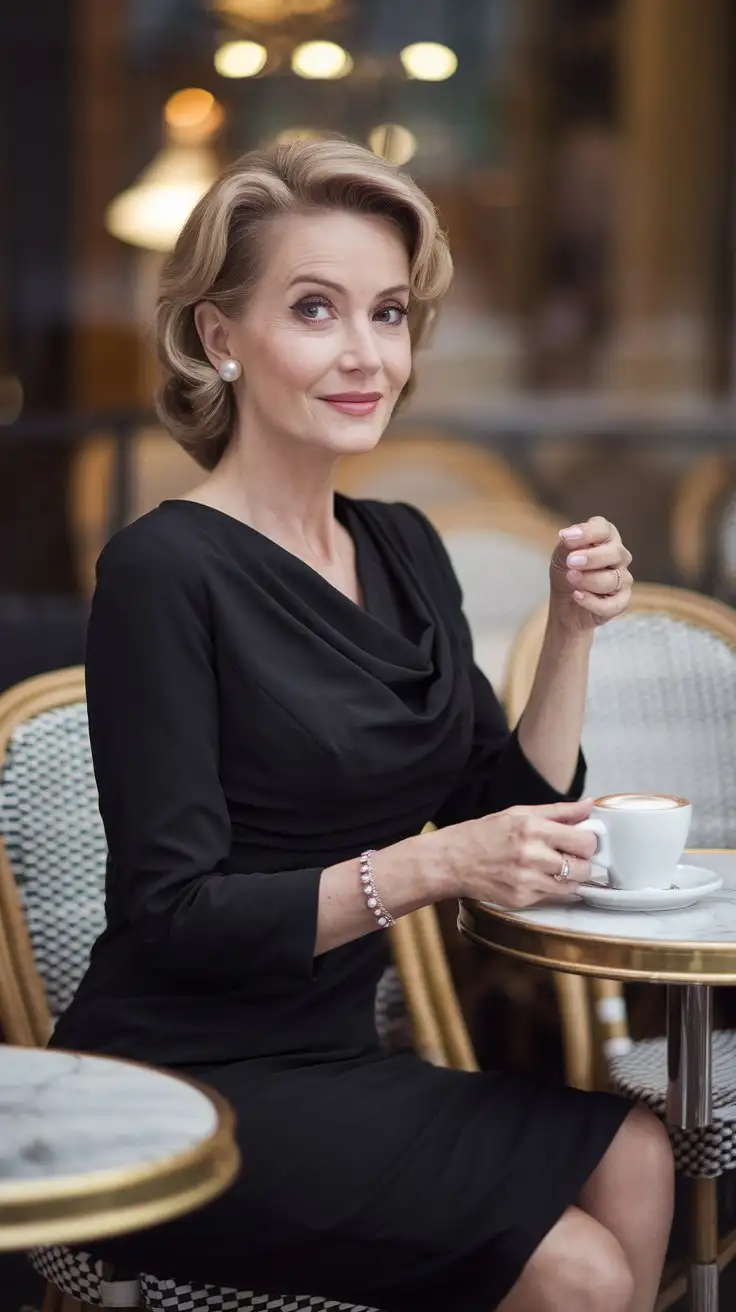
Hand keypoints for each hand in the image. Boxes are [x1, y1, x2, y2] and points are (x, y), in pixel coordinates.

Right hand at [441, 798, 597, 907]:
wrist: (451, 861)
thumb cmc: (482, 834)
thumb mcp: (518, 813)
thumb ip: (558, 811)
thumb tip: (588, 806)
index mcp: (532, 828)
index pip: (584, 841)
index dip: (589, 841)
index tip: (583, 840)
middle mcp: (531, 856)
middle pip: (583, 867)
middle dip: (582, 862)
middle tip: (570, 856)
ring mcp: (527, 881)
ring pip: (572, 886)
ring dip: (569, 878)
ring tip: (553, 868)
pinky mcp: (521, 900)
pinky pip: (553, 898)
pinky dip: (552, 889)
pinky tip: (537, 878)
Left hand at [549, 516, 632, 632]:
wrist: (565, 601)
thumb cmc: (567, 570)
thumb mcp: (562, 554)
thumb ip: (568, 544)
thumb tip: (568, 535)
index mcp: (606, 536)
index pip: (604, 529)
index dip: (587, 532)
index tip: (566, 538)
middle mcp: (619, 555)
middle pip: (614, 553)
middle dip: (591, 558)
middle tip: (571, 562)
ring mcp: (623, 578)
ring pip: (612, 580)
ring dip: (588, 580)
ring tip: (571, 578)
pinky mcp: (622, 600)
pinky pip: (613, 604)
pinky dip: (592, 602)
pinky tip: (577, 596)